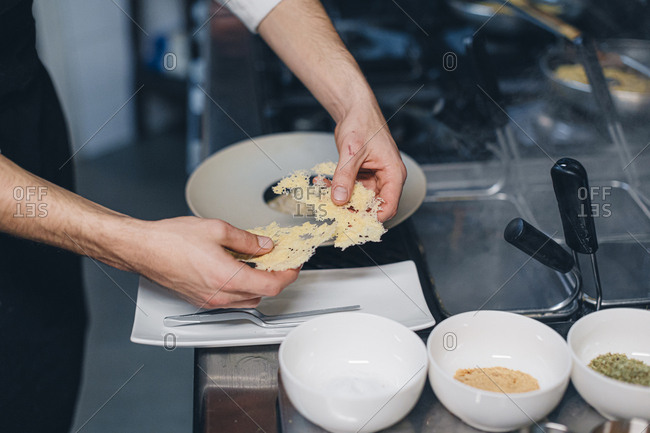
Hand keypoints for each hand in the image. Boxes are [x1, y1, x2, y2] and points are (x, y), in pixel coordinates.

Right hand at [133, 217, 298, 308]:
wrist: (143, 249)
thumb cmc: (171, 240)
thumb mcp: (217, 229)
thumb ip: (247, 240)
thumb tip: (264, 246)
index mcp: (227, 277)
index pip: (272, 285)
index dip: (288, 275)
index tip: (294, 264)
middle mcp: (220, 295)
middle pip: (262, 295)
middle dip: (275, 278)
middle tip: (279, 260)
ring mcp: (209, 301)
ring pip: (247, 300)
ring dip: (258, 285)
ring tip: (259, 264)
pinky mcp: (200, 300)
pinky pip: (230, 300)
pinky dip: (241, 288)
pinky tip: (238, 270)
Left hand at [331, 100, 406, 221]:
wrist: (354, 110)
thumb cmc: (362, 124)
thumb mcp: (352, 152)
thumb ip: (345, 176)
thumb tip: (339, 199)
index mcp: (393, 173)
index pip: (389, 206)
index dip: (372, 218)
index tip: (354, 224)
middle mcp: (386, 178)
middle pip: (373, 206)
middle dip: (353, 211)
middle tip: (334, 215)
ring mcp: (374, 178)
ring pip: (359, 199)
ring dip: (342, 200)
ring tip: (323, 195)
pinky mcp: (362, 176)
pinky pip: (350, 189)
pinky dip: (337, 189)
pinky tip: (323, 184)